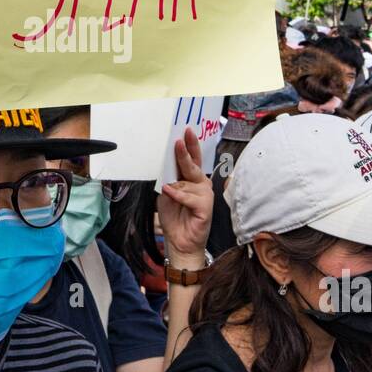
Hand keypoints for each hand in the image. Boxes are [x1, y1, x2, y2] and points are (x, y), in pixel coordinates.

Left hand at [157, 127, 212, 269]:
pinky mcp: (205, 207)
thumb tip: (166, 163)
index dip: (190, 144)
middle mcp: (201, 184)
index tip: (186, 130)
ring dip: (175, 184)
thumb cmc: (175, 217)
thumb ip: (169, 178)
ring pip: (187, 181)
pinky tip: (169, 192)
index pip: (192, 158)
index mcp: (192, 179)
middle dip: (186, 150)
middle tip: (180, 138)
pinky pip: (188, 196)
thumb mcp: (166, 193)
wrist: (179, 241)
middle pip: (193, 164)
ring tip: (168, 191)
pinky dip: (177, 194)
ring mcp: (205, 195)